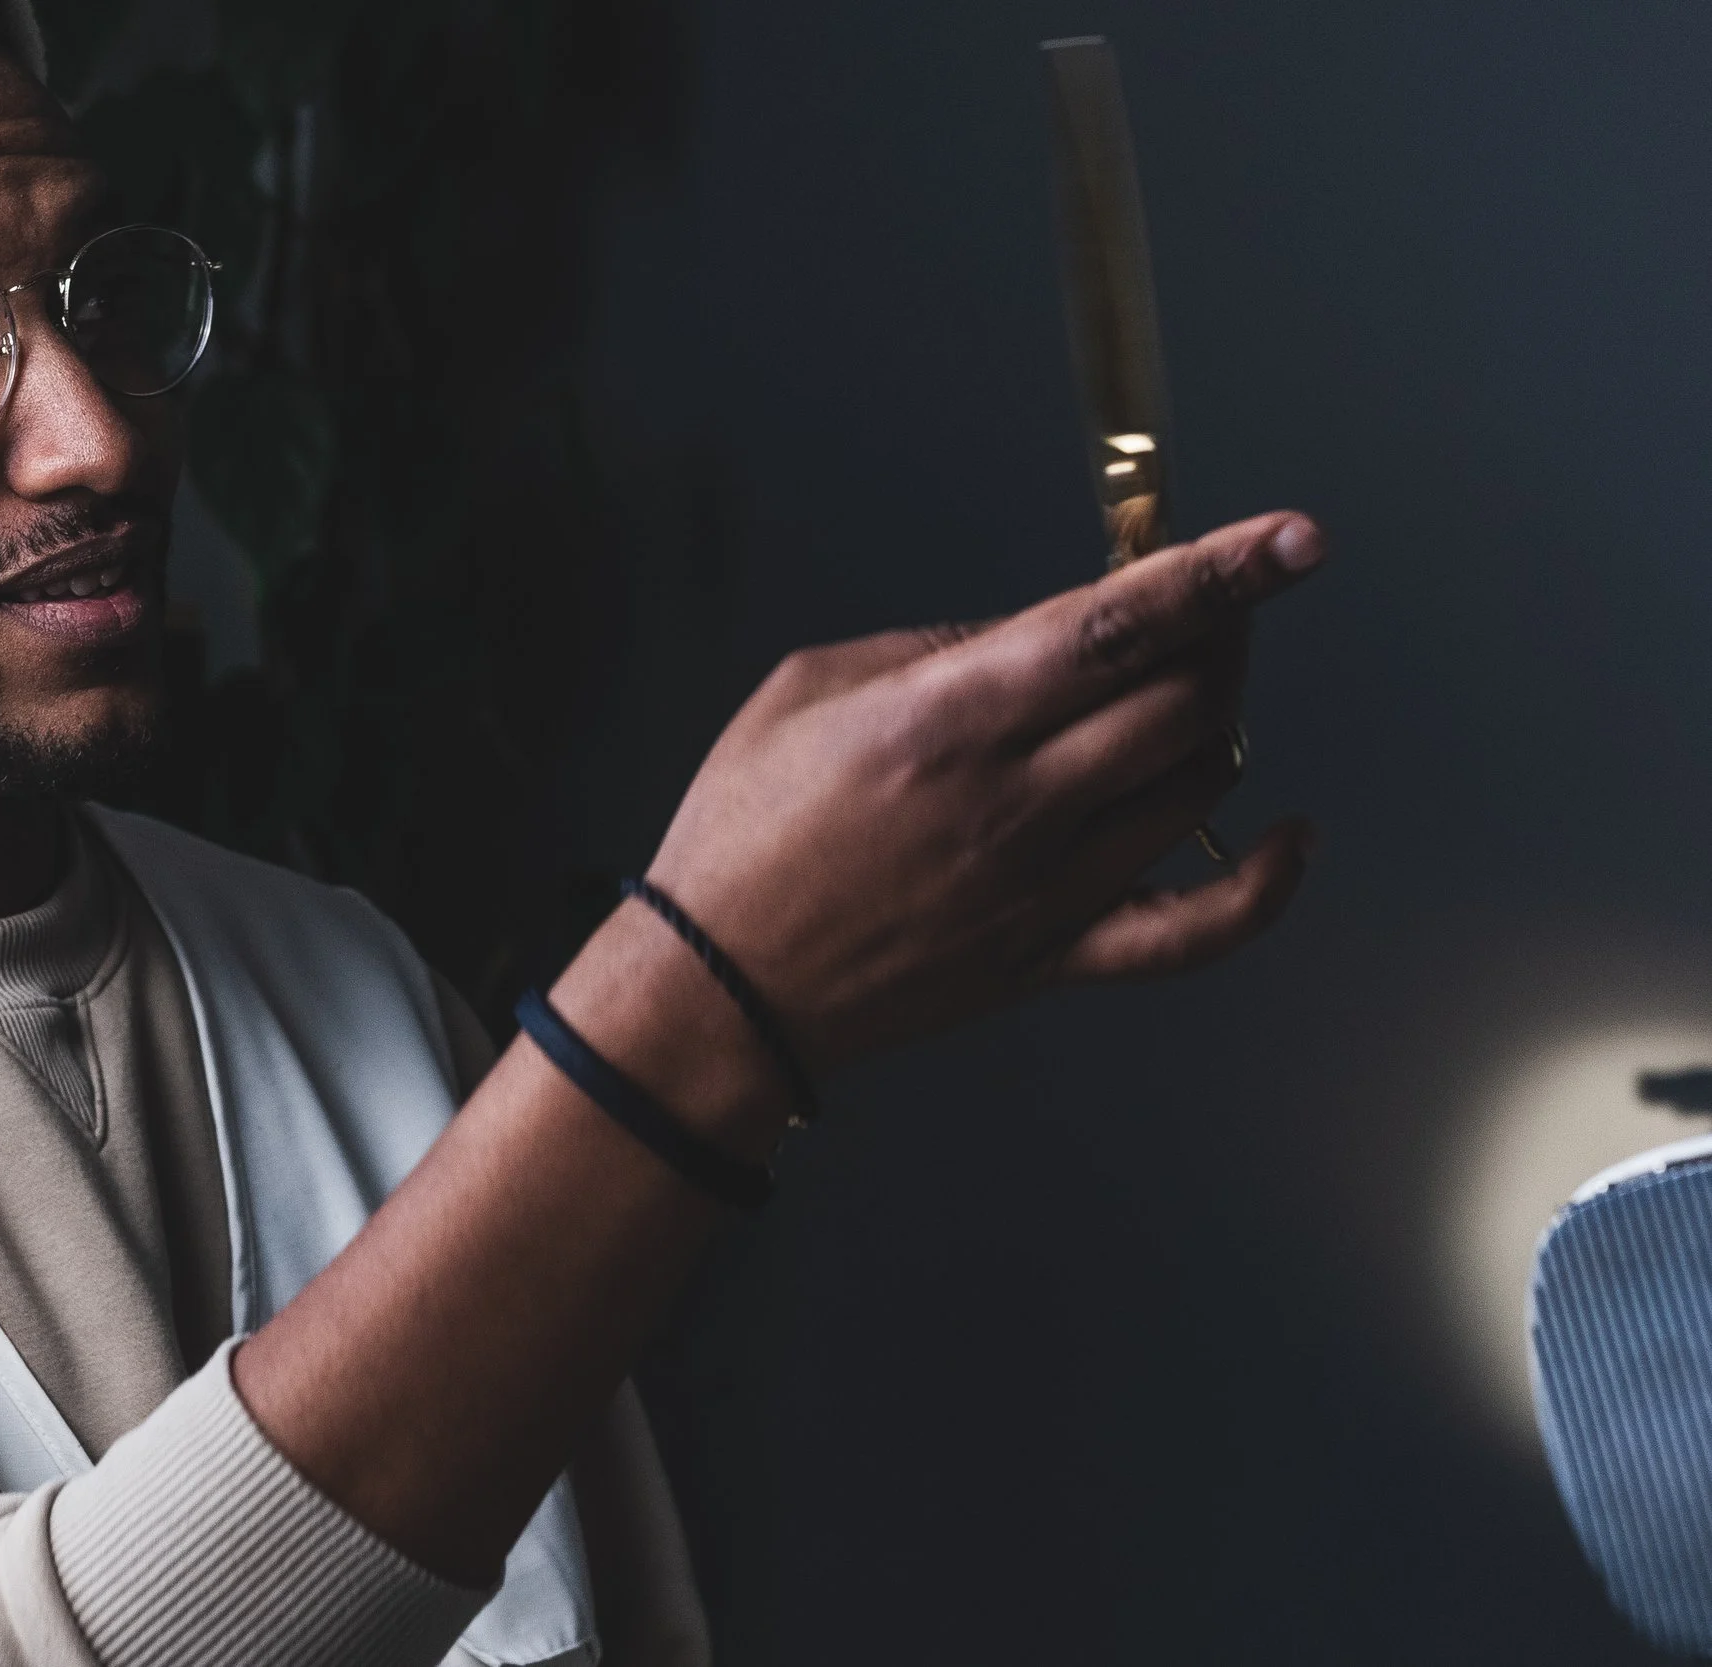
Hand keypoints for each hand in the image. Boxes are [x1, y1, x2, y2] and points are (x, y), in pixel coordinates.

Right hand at [642, 511, 1321, 1070]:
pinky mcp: (1056, 958)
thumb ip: (938, 649)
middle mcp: (1018, 801)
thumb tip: (1046, 632)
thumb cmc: (743, 831)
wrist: (719, 985)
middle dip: (1223, 634)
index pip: (1124, 626)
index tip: (1293, 539)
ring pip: (1202, 785)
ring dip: (1217, 724)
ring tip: (1183, 698)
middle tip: (1209, 606)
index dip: (1222, 570)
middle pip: (1185, 699)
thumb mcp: (810, 688)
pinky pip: (1198, 930)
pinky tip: (1290, 837)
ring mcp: (1048, 888)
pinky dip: (1264, 884)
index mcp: (951, 718)